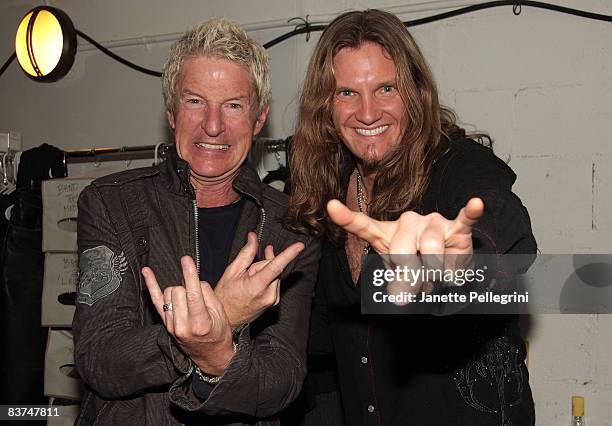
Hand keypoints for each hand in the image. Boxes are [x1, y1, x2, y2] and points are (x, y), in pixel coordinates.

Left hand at [142, 256, 233, 375]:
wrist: (210, 355)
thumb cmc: (218, 334)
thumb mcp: (220, 314)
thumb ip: (207, 294)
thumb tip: (194, 279)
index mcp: (199, 323)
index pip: (192, 294)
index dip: (189, 274)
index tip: (186, 259)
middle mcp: (182, 326)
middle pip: (178, 290)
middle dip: (188, 287)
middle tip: (198, 295)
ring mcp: (171, 325)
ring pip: (169, 292)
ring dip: (179, 290)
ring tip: (190, 300)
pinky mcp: (166, 324)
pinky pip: (156, 301)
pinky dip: (151, 285)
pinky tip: (147, 272)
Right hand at [215, 232, 304, 328]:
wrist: (227, 319)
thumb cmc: (225, 297)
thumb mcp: (232, 272)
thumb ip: (246, 253)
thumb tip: (253, 237)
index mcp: (257, 286)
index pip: (276, 266)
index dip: (289, 254)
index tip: (299, 246)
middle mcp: (269, 294)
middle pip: (274, 267)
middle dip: (262, 263)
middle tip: (247, 272)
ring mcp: (273, 299)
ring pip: (275, 274)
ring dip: (265, 271)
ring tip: (248, 278)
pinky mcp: (274, 301)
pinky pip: (275, 281)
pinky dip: (268, 277)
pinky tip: (256, 279)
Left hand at [327, 198, 483, 294]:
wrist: (444, 266)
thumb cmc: (416, 268)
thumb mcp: (399, 277)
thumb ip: (395, 285)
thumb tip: (401, 296)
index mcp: (388, 233)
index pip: (363, 225)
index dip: (346, 217)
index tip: (331, 206)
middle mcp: (408, 222)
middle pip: (403, 249)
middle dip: (408, 276)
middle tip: (414, 288)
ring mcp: (432, 222)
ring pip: (431, 249)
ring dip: (435, 273)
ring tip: (436, 275)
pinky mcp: (457, 227)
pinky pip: (464, 220)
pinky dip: (470, 213)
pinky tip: (476, 204)